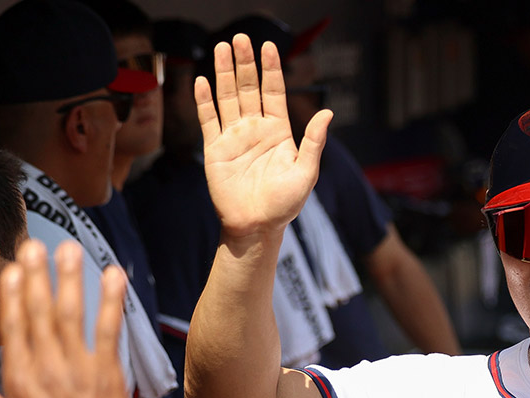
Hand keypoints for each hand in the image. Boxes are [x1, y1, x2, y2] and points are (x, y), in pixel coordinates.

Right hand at [0, 243, 129, 397]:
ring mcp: (78, 370)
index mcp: (18, 380)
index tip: (11, 270)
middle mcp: (45, 369)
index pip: (13, 327)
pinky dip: (111, 302)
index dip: (11, 296)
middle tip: (35, 245)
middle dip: (35, 277)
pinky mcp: (108, 376)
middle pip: (38, 313)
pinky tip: (114, 276)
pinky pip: (110, 331)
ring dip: (70, 279)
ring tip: (70, 250)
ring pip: (70, 315)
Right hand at [197, 35, 331, 241]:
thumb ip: (313, 142)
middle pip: (249, 88)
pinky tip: (201, 80)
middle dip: (245, 63)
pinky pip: (208, 119)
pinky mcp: (215, 148)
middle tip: (241, 38)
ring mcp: (234, 137)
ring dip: (223, 73)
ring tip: (221, 48)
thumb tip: (328, 113)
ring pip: (228, 97)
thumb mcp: (306, 172)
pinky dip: (204, 100)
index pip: (274, 92)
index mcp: (278, 132)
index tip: (269, 46)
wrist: (256, 226)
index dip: (271, 69)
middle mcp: (255, 129)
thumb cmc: (284, 204)